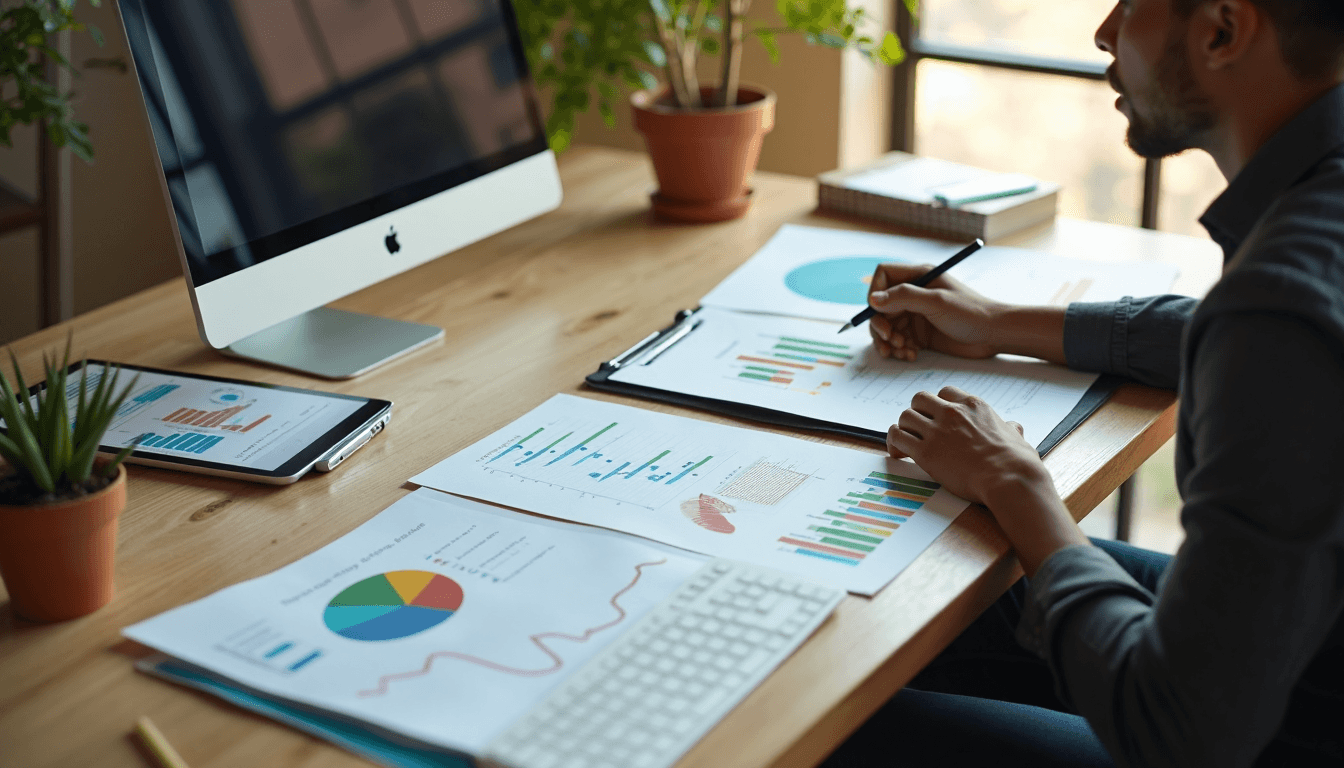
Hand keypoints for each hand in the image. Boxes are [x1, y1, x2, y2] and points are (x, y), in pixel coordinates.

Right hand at [867, 263, 1003, 361]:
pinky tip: (911, 355)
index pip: (883, 276)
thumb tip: (873, 300)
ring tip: (902, 351)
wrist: (994, 335)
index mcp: (919, 276)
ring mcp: (916, 314)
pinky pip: (898, 340)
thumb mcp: (936, 302)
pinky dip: (899, 349)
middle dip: (880, 324)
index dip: (874, 293)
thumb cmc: (971, 312)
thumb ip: (904, 297)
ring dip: (888, 341)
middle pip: (880, 305)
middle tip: (889, 339)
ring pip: (887, 326)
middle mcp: (914, 294)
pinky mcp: (919, 334)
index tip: (878, 312)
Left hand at [887, 385, 1086, 575]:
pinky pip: (897, 437)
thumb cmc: (1017, 462)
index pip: (945, 393)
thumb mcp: (1016, 436)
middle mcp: (952, 413)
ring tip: (906, 443)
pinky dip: (893, 443)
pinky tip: (899, 453)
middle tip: (919, 430)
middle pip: (920, 399)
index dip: (938, 405)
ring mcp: (937, 431)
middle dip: (917, 413)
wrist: (1010, 479)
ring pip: (905, 416)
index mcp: (974, 405)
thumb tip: (1014, 427)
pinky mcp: (925, 451)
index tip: (937, 418)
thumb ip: (1009, 428)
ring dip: (903, 428)